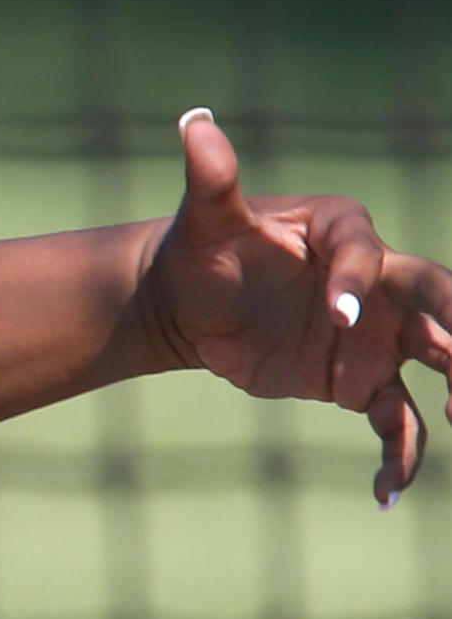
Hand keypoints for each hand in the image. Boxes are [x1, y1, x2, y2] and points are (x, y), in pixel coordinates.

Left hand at [124, 109, 451, 504]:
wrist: (190, 304)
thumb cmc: (203, 251)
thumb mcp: (205, 219)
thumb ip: (212, 178)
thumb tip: (195, 125)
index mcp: (348, 239)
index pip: (364, 258)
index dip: (353, 284)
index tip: (333, 315)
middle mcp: (378, 284)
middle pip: (442, 302)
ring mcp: (377, 335)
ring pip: (439, 362)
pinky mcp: (360, 381)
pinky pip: (396, 420)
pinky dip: (400, 454)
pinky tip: (387, 493)